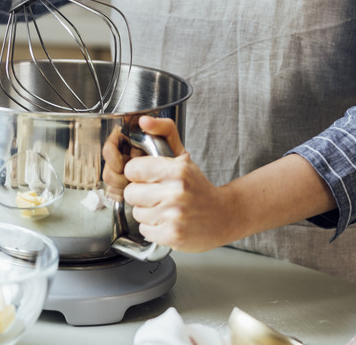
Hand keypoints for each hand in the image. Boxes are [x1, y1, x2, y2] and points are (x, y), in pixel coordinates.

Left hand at [101, 116, 338, 252]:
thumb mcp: (182, 157)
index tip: (148, 178)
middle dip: (141, 196)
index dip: (138, 175)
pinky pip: (144, 231)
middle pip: (130, 193)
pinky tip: (168, 222)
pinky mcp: (173, 235)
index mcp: (176, 170)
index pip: (132, 169)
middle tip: (158, 196)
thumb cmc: (199, 187)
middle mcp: (175, 191)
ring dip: (148, 213)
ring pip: (137, 213)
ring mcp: (174, 215)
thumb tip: (143, 120)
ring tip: (166, 210)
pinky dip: (154, 229)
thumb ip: (163, 132)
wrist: (225, 216)